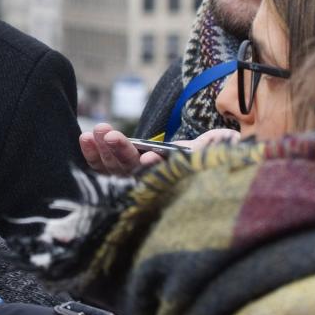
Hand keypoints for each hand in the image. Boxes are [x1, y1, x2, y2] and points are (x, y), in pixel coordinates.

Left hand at [80, 124, 239, 175]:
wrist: (195, 155)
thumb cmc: (209, 154)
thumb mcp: (220, 148)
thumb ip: (220, 144)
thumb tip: (228, 139)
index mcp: (174, 179)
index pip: (162, 178)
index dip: (155, 168)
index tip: (150, 157)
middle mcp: (153, 183)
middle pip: (132, 172)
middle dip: (121, 153)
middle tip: (112, 135)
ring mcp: (134, 177)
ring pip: (113, 169)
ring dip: (103, 149)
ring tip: (95, 131)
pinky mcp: (120, 168)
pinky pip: (102, 165)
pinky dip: (93, 153)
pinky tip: (86, 138)